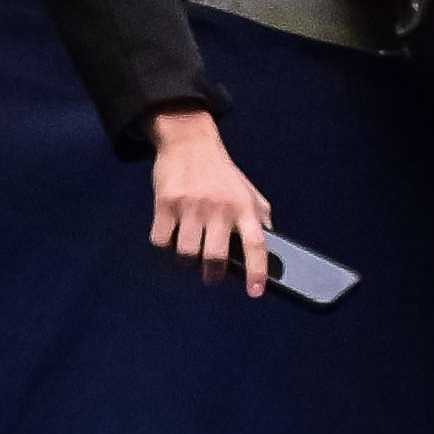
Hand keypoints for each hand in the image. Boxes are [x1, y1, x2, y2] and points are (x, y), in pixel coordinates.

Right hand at [150, 110, 271, 297]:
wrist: (189, 141)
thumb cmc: (222, 174)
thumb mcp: (249, 192)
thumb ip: (260, 220)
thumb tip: (271, 250)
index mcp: (243, 208)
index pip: (256, 244)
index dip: (257, 271)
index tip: (255, 292)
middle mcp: (219, 208)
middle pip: (214, 258)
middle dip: (212, 276)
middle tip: (211, 276)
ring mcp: (190, 205)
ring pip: (186, 254)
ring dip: (187, 262)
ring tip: (189, 253)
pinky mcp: (165, 202)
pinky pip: (161, 241)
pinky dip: (164, 246)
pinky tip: (171, 237)